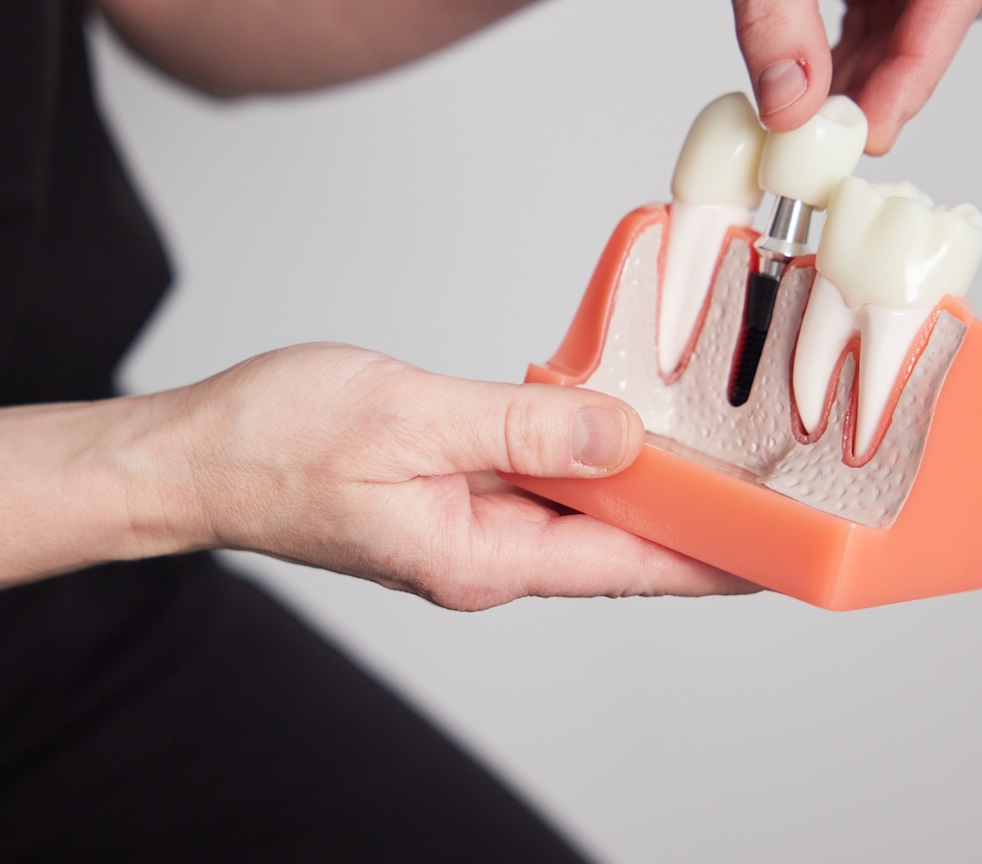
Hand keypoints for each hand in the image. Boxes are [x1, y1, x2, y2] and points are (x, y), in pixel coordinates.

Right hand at [152, 344, 752, 609]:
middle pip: (612, 547)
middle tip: (776, 491)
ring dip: (643, 490)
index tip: (785, 550)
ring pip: (578, 516)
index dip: (711, 556)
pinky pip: (536, 489)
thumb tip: (619, 436)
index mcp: (477, 554)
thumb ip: (521, 428)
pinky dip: (585, 463)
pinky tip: (615, 434)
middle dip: (693, 522)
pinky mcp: (447, 502)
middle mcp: (481, 557)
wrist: (196, 455)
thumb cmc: (276, 441)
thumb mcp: (410, 418)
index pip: (624, 563)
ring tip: (718, 461)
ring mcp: (463, 532)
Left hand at [625, 0, 981, 152]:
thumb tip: (790, 100)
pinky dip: (841, 58)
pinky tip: (812, 94)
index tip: (874, 126)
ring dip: (861, 76)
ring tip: (816, 123)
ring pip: (903, 20)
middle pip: (934, 8)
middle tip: (838, 139)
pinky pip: (873, 15)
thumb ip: (773, 12)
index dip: (915, 66)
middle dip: (885, 79)